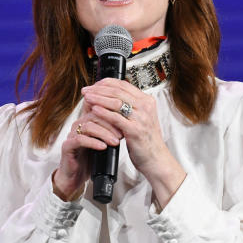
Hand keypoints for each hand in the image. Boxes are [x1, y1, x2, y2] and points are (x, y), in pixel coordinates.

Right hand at [53, 100, 123, 200]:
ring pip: (88, 126)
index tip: (126, 121)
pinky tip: (103, 147)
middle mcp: (78, 125)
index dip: (112, 114)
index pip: (99, 109)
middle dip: (111, 123)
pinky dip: (93, 142)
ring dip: (104, 134)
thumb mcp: (104, 143)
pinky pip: (80, 140)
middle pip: (94, 115)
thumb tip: (128, 124)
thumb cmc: (90, 159)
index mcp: (87, 121)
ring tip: (115, 142)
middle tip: (123, 132)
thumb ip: (111, 132)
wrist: (76, 177)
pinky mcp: (67, 146)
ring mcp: (71, 134)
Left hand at [78, 78, 185, 208]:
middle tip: (86, 90)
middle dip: (99, 89)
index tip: (94, 85)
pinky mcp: (135, 130)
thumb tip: (111, 95)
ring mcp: (141, 118)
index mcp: (147, 101)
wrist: (156, 159)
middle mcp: (145, 106)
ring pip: (116, 102)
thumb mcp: (141, 118)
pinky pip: (116, 118)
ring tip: (87, 98)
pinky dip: (103, 112)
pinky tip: (94, 110)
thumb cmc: (146, 140)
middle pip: (118, 91)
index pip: (123, 84)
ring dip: (99, 98)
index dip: (106, 83)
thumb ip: (130, 106)